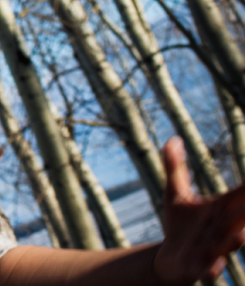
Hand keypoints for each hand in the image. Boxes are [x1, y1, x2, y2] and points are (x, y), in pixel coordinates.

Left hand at [154, 136, 244, 283]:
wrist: (170, 258)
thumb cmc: (180, 224)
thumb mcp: (175, 193)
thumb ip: (175, 167)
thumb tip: (172, 140)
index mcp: (222, 209)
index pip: (243, 195)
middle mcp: (223, 228)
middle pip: (243, 219)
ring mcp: (213, 248)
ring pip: (228, 245)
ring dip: (234, 241)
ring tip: (239, 235)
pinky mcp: (200, 267)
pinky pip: (209, 269)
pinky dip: (212, 268)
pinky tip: (213, 267)